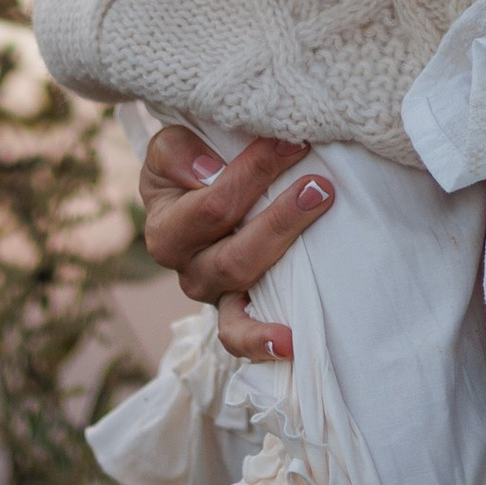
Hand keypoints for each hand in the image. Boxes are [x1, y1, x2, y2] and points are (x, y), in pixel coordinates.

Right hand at [137, 123, 334, 363]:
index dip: (255, 172)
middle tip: (319, 185)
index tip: (295, 143)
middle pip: (233, 251)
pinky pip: (237, 335)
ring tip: (319, 222)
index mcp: (166, 225)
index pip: (212, 203)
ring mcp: (209, 291)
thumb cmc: (188, 165)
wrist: (190, 189)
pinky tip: (289, 342)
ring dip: (283, 248)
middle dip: (280, 216)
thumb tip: (210, 172)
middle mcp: (184, 264)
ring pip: (242, 280)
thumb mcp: (172, 148)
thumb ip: (181, 151)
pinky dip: (259, 342)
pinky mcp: (230, 309)